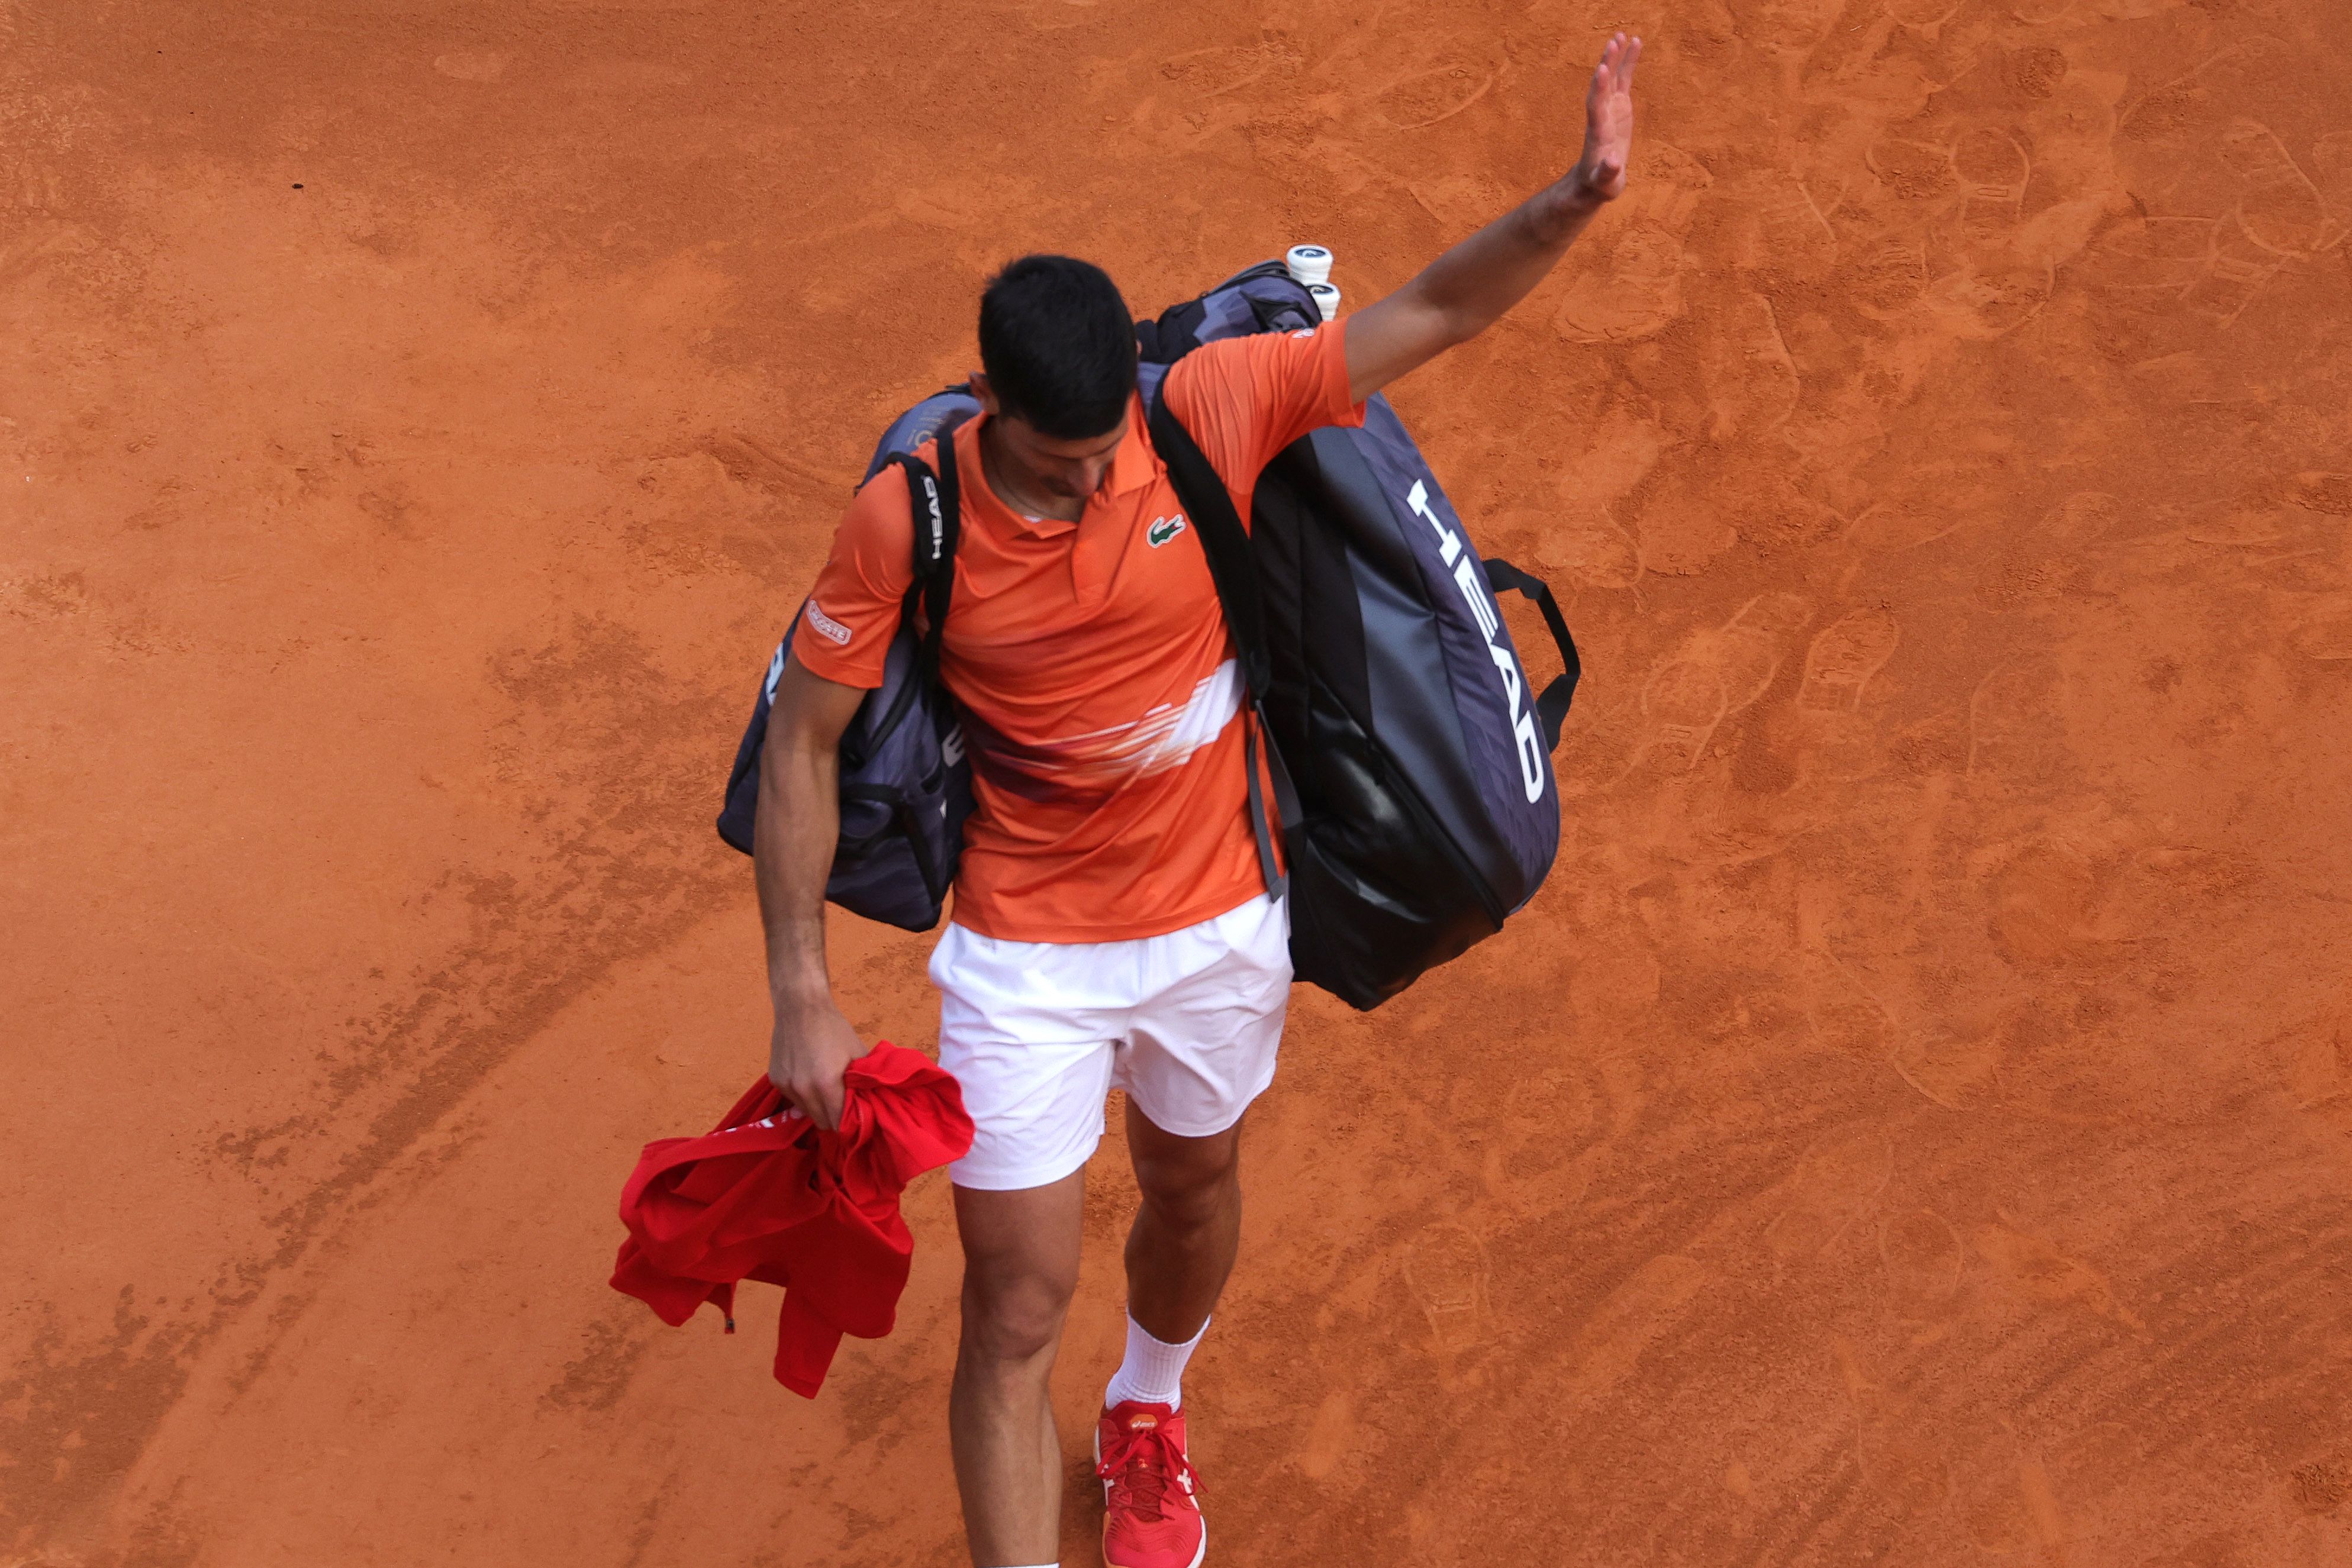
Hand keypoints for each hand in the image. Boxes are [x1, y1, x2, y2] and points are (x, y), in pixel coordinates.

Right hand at [768, 994, 862, 1130]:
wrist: (801, 1008)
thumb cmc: (834, 1029)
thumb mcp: (857, 1053)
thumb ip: (864, 1082)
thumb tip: (871, 1104)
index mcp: (826, 1084)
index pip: (838, 1122)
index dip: (848, 1123)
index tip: (855, 1119)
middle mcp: (803, 1089)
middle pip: (822, 1122)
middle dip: (834, 1118)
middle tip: (842, 1105)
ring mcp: (786, 1086)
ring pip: (806, 1112)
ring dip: (817, 1108)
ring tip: (825, 1090)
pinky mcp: (775, 1081)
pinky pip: (793, 1100)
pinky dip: (803, 1096)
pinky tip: (809, 1078)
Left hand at [1569, 32, 1640, 203]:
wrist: (1594, 181)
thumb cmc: (1600, 185)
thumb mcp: (1604, 184)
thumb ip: (1607, 172)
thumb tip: (1613, 162)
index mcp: (1597, 133)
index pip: (1595, 107)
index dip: (1599, 89)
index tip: (1602, 70)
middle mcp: (1601, 116)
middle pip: (1603, 87)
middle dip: (1607, 66)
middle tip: (1613, 43)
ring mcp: (1610, 109)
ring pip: (1612, 79)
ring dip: (1616, 58)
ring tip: (1622, 35)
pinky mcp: (1618, 107)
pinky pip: (1624, 80)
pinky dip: (1628, 63)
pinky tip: (1635, 43)